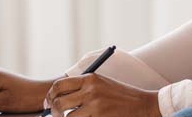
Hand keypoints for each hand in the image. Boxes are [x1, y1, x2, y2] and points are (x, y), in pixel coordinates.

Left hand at [44, 73, 161, 116]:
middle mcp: (90, 90)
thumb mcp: (101, 84)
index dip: (50, 96)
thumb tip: (57, 99)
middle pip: (58, 102)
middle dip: (52, 112)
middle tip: (53, 116)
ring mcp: (95, 106)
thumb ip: (82, 88)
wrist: (143, 105)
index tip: (48, 103)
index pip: (59, 85)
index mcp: (90, 79)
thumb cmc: (120, 96)